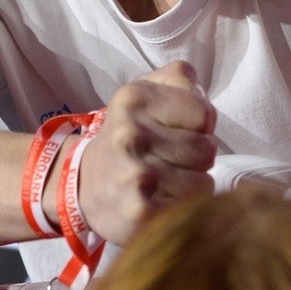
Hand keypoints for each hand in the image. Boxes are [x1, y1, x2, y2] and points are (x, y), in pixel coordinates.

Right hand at [75, 61, 217, 243]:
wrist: (83, 185)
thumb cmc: (127, 134)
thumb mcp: (145, 90)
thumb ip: (179, 78)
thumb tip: (202, 92)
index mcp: (134, 98)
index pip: (204, 114)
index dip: (200, 124)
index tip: (180, 130)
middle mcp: (130, 135)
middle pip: (207, 149)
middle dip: (197, 155)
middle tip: (171, 158)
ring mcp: (136, 175)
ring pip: (204, 180)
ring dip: (192, 182)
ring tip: (167, 179)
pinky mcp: (142, 211)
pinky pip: (193, 205)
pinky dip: (184, 205)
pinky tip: (163, 199)